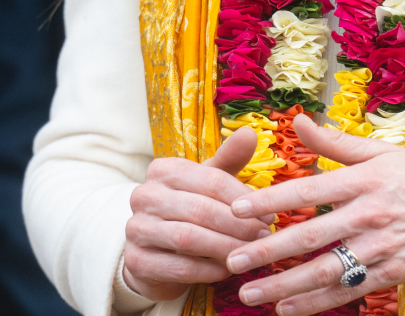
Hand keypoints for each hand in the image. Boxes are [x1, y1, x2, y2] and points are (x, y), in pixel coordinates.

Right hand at [121, 127, 274, 301]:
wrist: (155, 252)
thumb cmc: (189, 211)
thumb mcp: (207, 183)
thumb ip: (228, 160)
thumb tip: (250, 132)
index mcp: (162, 170)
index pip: (211, 180)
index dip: (243, 199)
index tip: (268, 216)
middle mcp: (144, 195)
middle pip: (200, 210)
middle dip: (238, 226)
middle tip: (264, 238)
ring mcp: (136, 228)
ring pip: (189, 239)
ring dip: (226, 248)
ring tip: (249, 254)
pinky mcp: (136, 261)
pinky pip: (179, 268)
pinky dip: (208, 271)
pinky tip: (226, 270)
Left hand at [222, 114, 404, 315]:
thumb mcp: (382, 152)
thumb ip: (336, 143)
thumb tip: (296, 121)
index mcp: (363, 181)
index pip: (307, 190)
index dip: (270, 200)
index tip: (236, 208)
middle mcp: (369, 215)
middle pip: (309, 236)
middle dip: (267, 251)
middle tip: (232, 261)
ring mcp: (382, 247)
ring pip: (325, 270)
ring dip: (284, 285)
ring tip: (251, 293)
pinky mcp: (394, 272)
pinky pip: (349, 290)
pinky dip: (317, 302)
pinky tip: (288, 308)